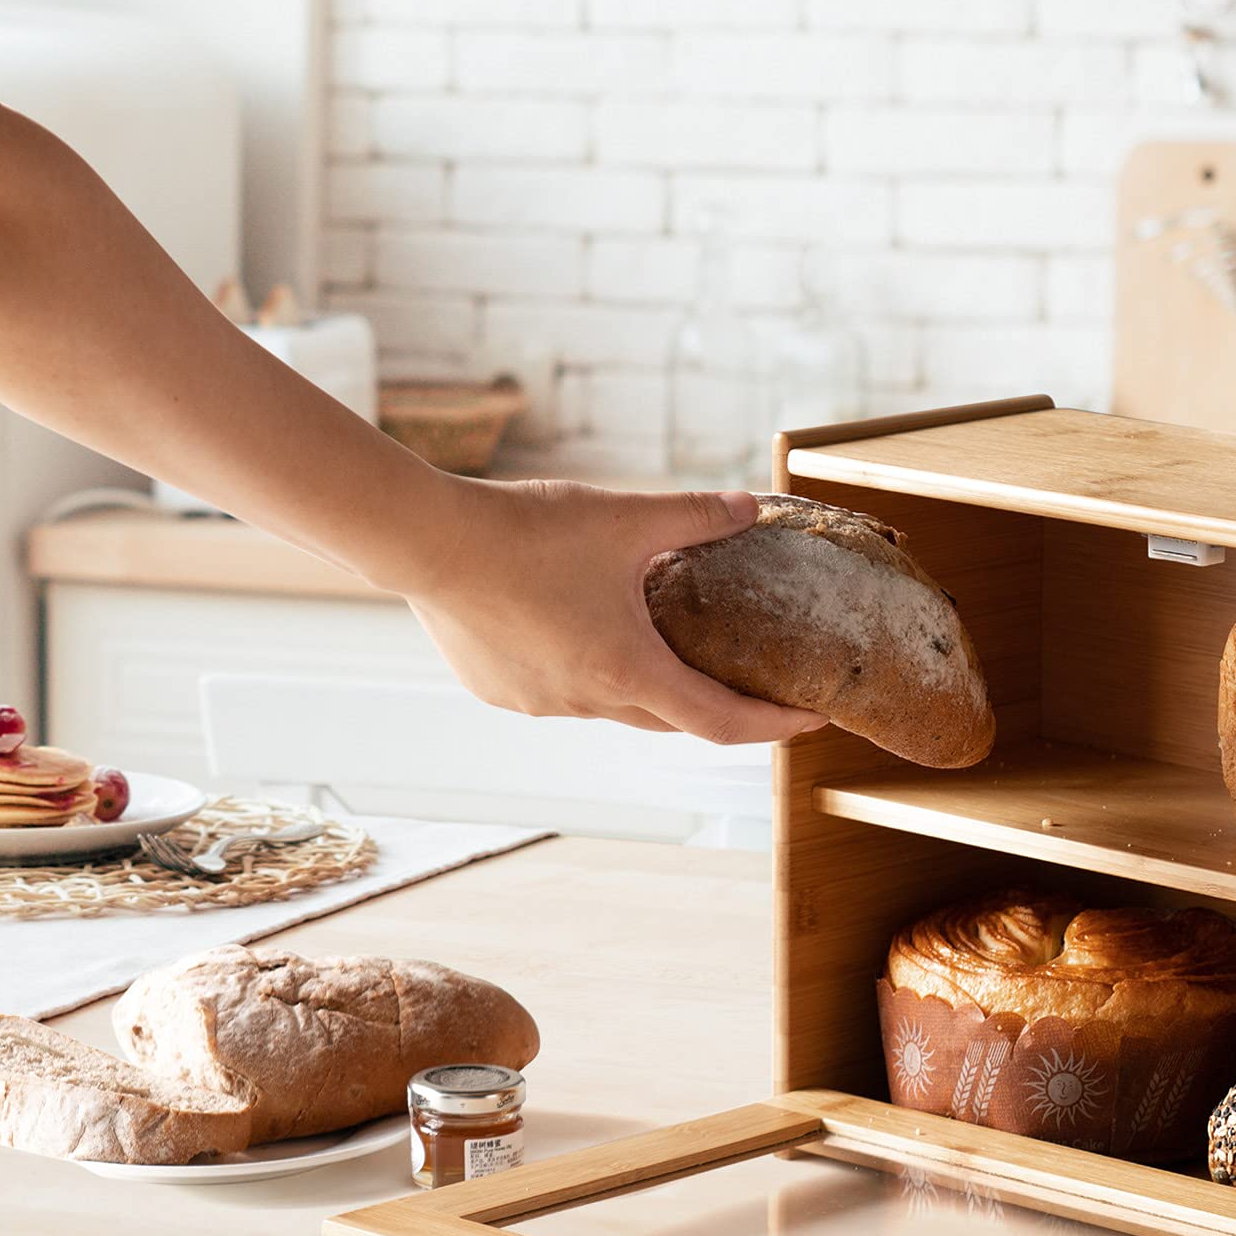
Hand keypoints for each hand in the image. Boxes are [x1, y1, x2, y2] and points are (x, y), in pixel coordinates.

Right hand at [401, 475, 828, 743]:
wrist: (426, 540)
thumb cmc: (528, 529)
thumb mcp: (625, 516)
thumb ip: (697, 516)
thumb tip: (751, 509)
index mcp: (629, 670)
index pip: (722, 722)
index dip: (773, 725)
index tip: (810, 718)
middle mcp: (588, 701)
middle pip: (672, 718)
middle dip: (716, 705)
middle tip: (750, 682)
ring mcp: (542, 704)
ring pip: (613, 705)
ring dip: (644, 684)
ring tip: (659, 645)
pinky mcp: (503, 693)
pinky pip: (562, 692)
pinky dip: (585, 670)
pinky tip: (580, 632)